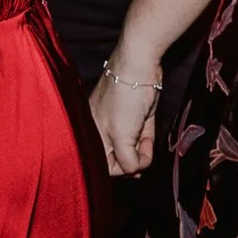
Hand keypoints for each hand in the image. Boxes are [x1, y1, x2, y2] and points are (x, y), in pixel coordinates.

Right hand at [90, 54, 162, 176]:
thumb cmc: (123, 98)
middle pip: (118, 159)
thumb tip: (134, 170)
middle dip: (132, 160)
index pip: (103, 165)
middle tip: (141, 153)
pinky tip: (147, 136)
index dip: (120, 168)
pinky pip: (141, 138)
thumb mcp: (121, 135)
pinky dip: (147, 141)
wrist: (138, 67)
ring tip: (144, 140)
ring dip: (141, 150)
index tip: (132, 164)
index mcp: (90, 135)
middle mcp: (102, 132)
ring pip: (132, 149)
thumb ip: (125, 159)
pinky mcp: (136, 119)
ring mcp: (120, 125)